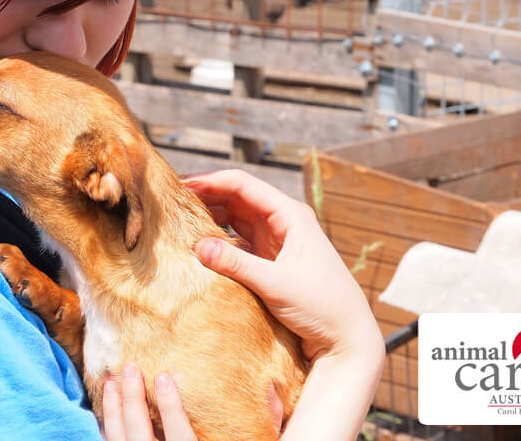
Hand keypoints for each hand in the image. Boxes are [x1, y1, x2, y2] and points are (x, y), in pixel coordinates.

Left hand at [101, 364, 195, 440]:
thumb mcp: (202, 438)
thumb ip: (194, 427)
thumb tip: (207, 400)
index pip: (178, 432)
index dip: (171, 406)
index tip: (164, 377)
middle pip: (139, 428)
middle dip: (133, 397)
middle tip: (131, 366)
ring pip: (117, 436)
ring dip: (112, 408)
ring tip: (110, 382)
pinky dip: (107, 424)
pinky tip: (107, 409)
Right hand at [186, 169, 381, 362]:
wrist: (347, 338)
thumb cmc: (323, 306)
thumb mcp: (277, 285)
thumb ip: (237, 264)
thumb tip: (197, 246)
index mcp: (290, 214)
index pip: (243, 185)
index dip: (211, 181)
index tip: (182, 187)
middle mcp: (283, 222)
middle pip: (236, 198)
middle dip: (206, 198)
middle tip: (173, 205)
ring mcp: (277, 241)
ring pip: (236, 219)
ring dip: (210, 219)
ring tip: (180, 222)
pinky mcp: (271, 261)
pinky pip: (239, 242)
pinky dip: (219, 241)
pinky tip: (200, 246)